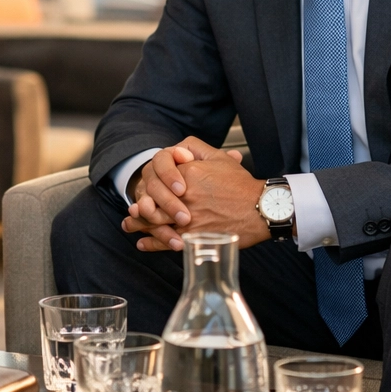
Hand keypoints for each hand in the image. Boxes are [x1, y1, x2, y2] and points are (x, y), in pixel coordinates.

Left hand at [122, 137, 266, 251]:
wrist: (261, 208)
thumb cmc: (241, 185)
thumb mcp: (219, 157)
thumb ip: (195, 148)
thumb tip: (178, 150)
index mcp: (188, 173)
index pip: (157, 175)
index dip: (150, 182)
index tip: (147, 188)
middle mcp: (184, 196)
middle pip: (151, 200)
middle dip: (139, 207)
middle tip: (131, 213)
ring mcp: (187, 217)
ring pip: (155, 222)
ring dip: (139, 225)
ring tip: (129, 226)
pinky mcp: (193, 237)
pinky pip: (166, 241)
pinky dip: (152, 244)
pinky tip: (143, 243)